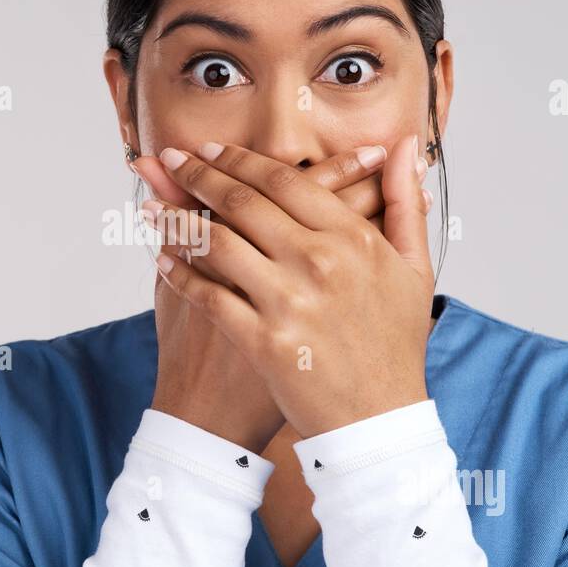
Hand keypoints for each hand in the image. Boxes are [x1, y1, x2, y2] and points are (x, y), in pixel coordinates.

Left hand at [147, 136, 434, 437]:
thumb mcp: (413, 268)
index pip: (285, 182)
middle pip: (243, 203)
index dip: (241, 161)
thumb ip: (403, 202)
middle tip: (171, 159)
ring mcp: (289, 302)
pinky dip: (180, 274)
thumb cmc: (396, 343)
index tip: (212, 150)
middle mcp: (319, 263)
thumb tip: (406, 146)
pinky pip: (209, 296)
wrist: (379, 420)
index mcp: (353, 239)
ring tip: (154, 207)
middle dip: (199, 176)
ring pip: (217, 242)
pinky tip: (163, 260)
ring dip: (178, 219)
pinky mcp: (263, 341)